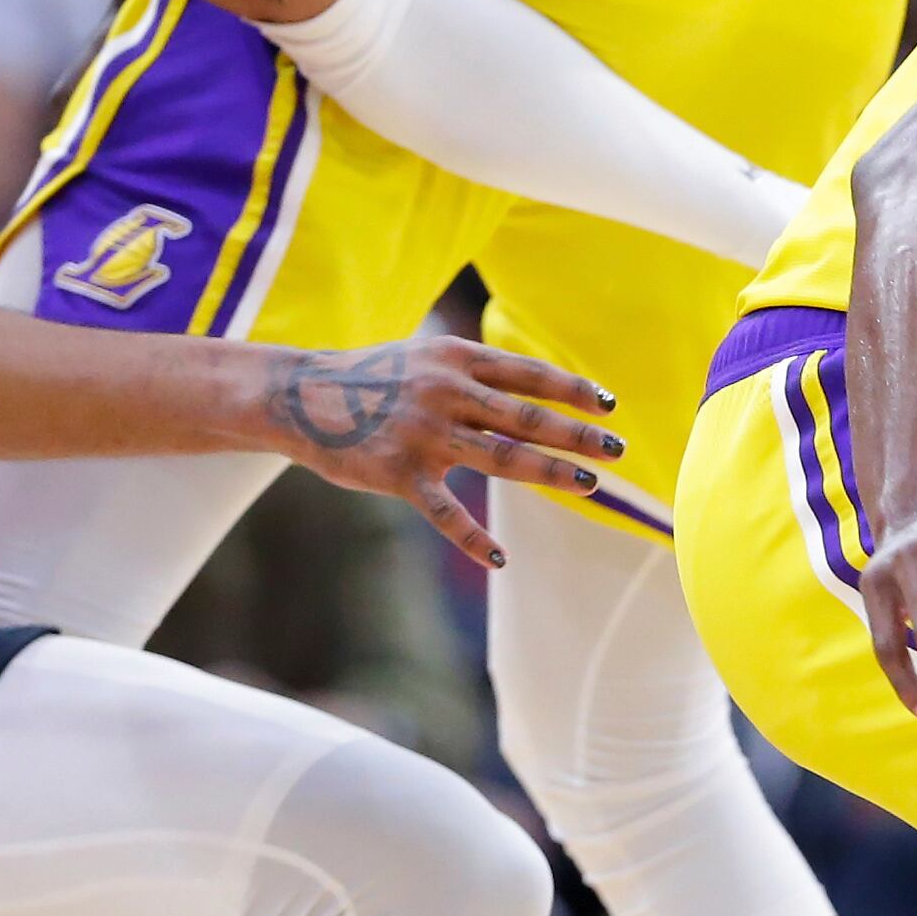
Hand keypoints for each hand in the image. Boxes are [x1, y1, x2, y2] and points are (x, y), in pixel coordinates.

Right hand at [261, 335, 622, 568]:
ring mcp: (425, 434)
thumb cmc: (372, 377)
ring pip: (504, 458)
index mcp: (456, 359)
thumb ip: (473, 369)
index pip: (530, 374)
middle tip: (617, 449)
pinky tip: (501, 559)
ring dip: (552, 475)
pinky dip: (475, 540)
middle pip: (529, 417)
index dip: (573, 390)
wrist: (299, 396)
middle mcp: (447, 393)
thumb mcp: (425, 356)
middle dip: (579, 435)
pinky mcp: (399, 473)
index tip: (608, 405)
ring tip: (590, 486)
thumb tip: (530, 382)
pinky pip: (446, 513)